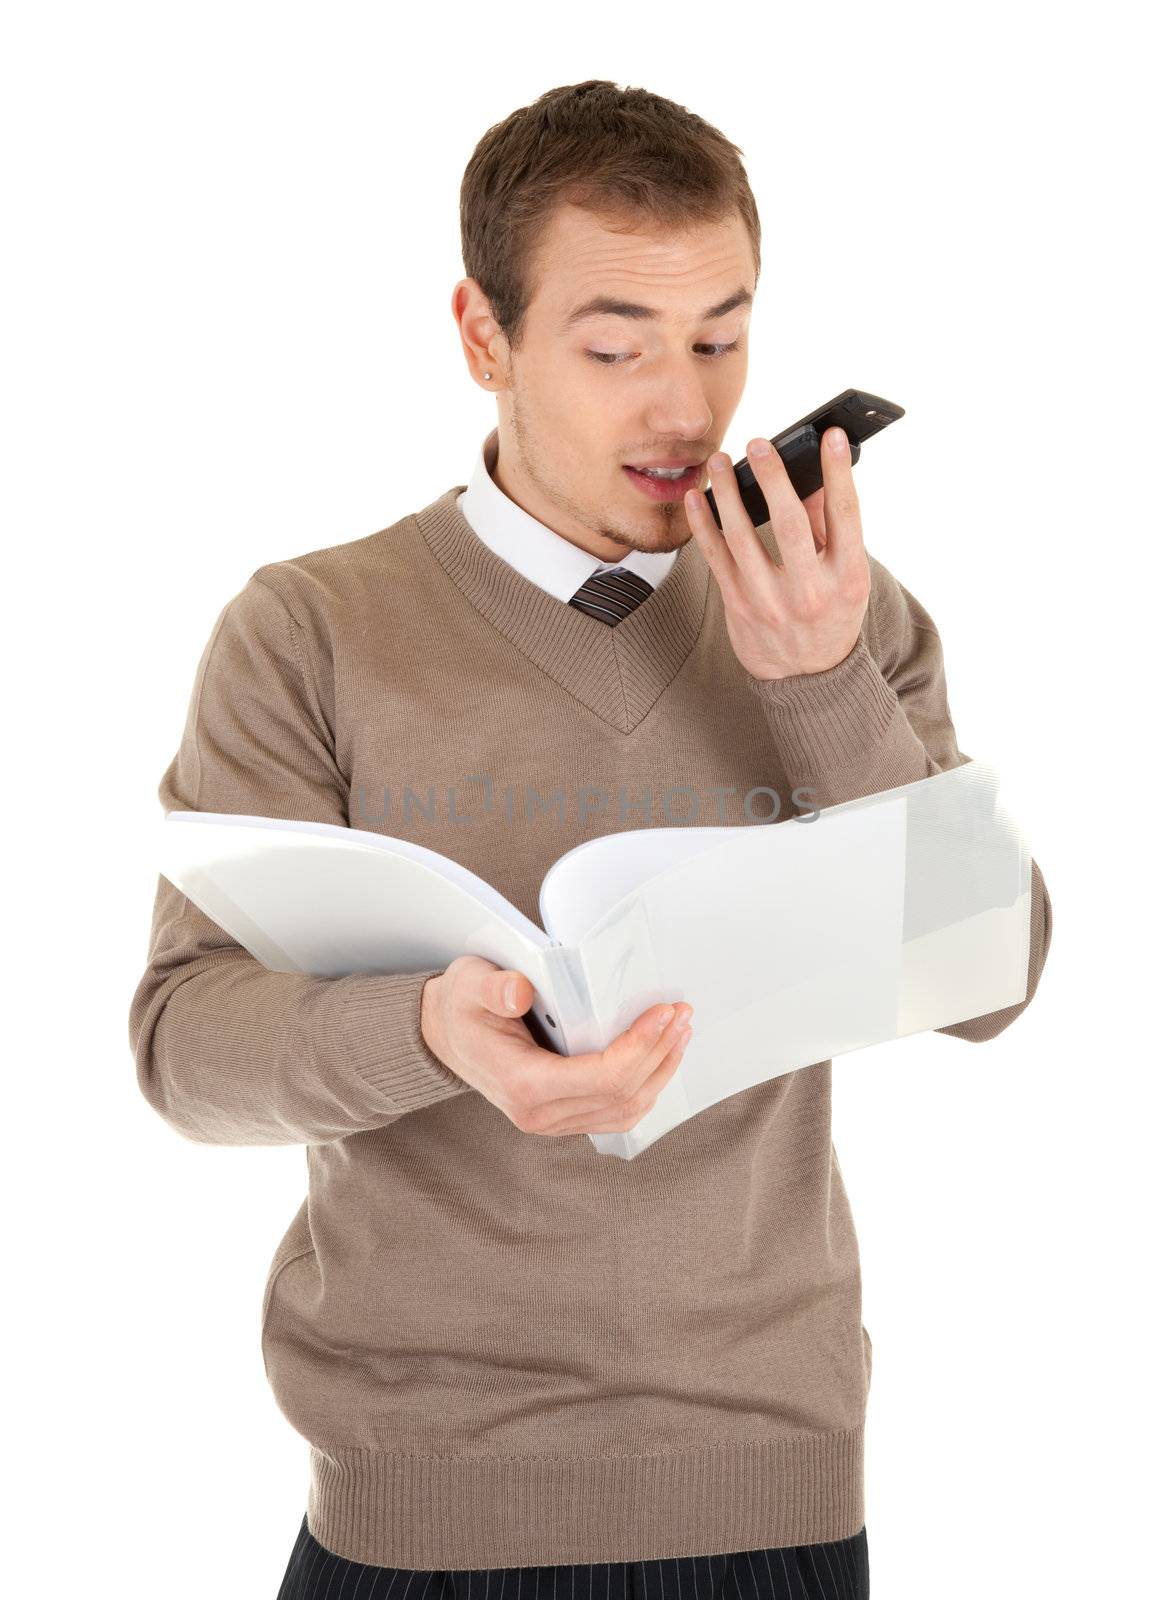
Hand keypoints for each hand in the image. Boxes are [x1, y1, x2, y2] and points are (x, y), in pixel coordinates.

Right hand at [421, 955, 693, 1135]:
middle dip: (660, 1052)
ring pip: (626, 1110)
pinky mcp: (564, 1116)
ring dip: (660, 1070)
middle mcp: (540, 1114)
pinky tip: (659, 1055)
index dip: (641, 1046)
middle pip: (623, 1095)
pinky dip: (646, 1084)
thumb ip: (495, 989)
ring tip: (679, 1031)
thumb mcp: (469, 984)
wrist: (445, 1035)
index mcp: (523, 1085)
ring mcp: (554, 1121)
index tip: (663, 1012)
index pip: (602, 1078)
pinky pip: (617, 1111)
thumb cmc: (462, 1007)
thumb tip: (520, 993)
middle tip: (681, 1013)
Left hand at [684, 425, 870, 681]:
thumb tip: (811, 475)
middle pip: (789, 522)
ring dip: (727, 493)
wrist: (807, 677)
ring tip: (718, 461)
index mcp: (847, 577)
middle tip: (757, 443)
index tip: (829, 435)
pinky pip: (715, 557)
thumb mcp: (846, 575)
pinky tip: (697, 497)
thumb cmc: (830, 614)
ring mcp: (770, 600)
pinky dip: (703, 523)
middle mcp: (809, 590)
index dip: (837, 472)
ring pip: (742, 536)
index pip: (846, 514)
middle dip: (772, 477)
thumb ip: (830, 528)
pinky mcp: (738, 606)